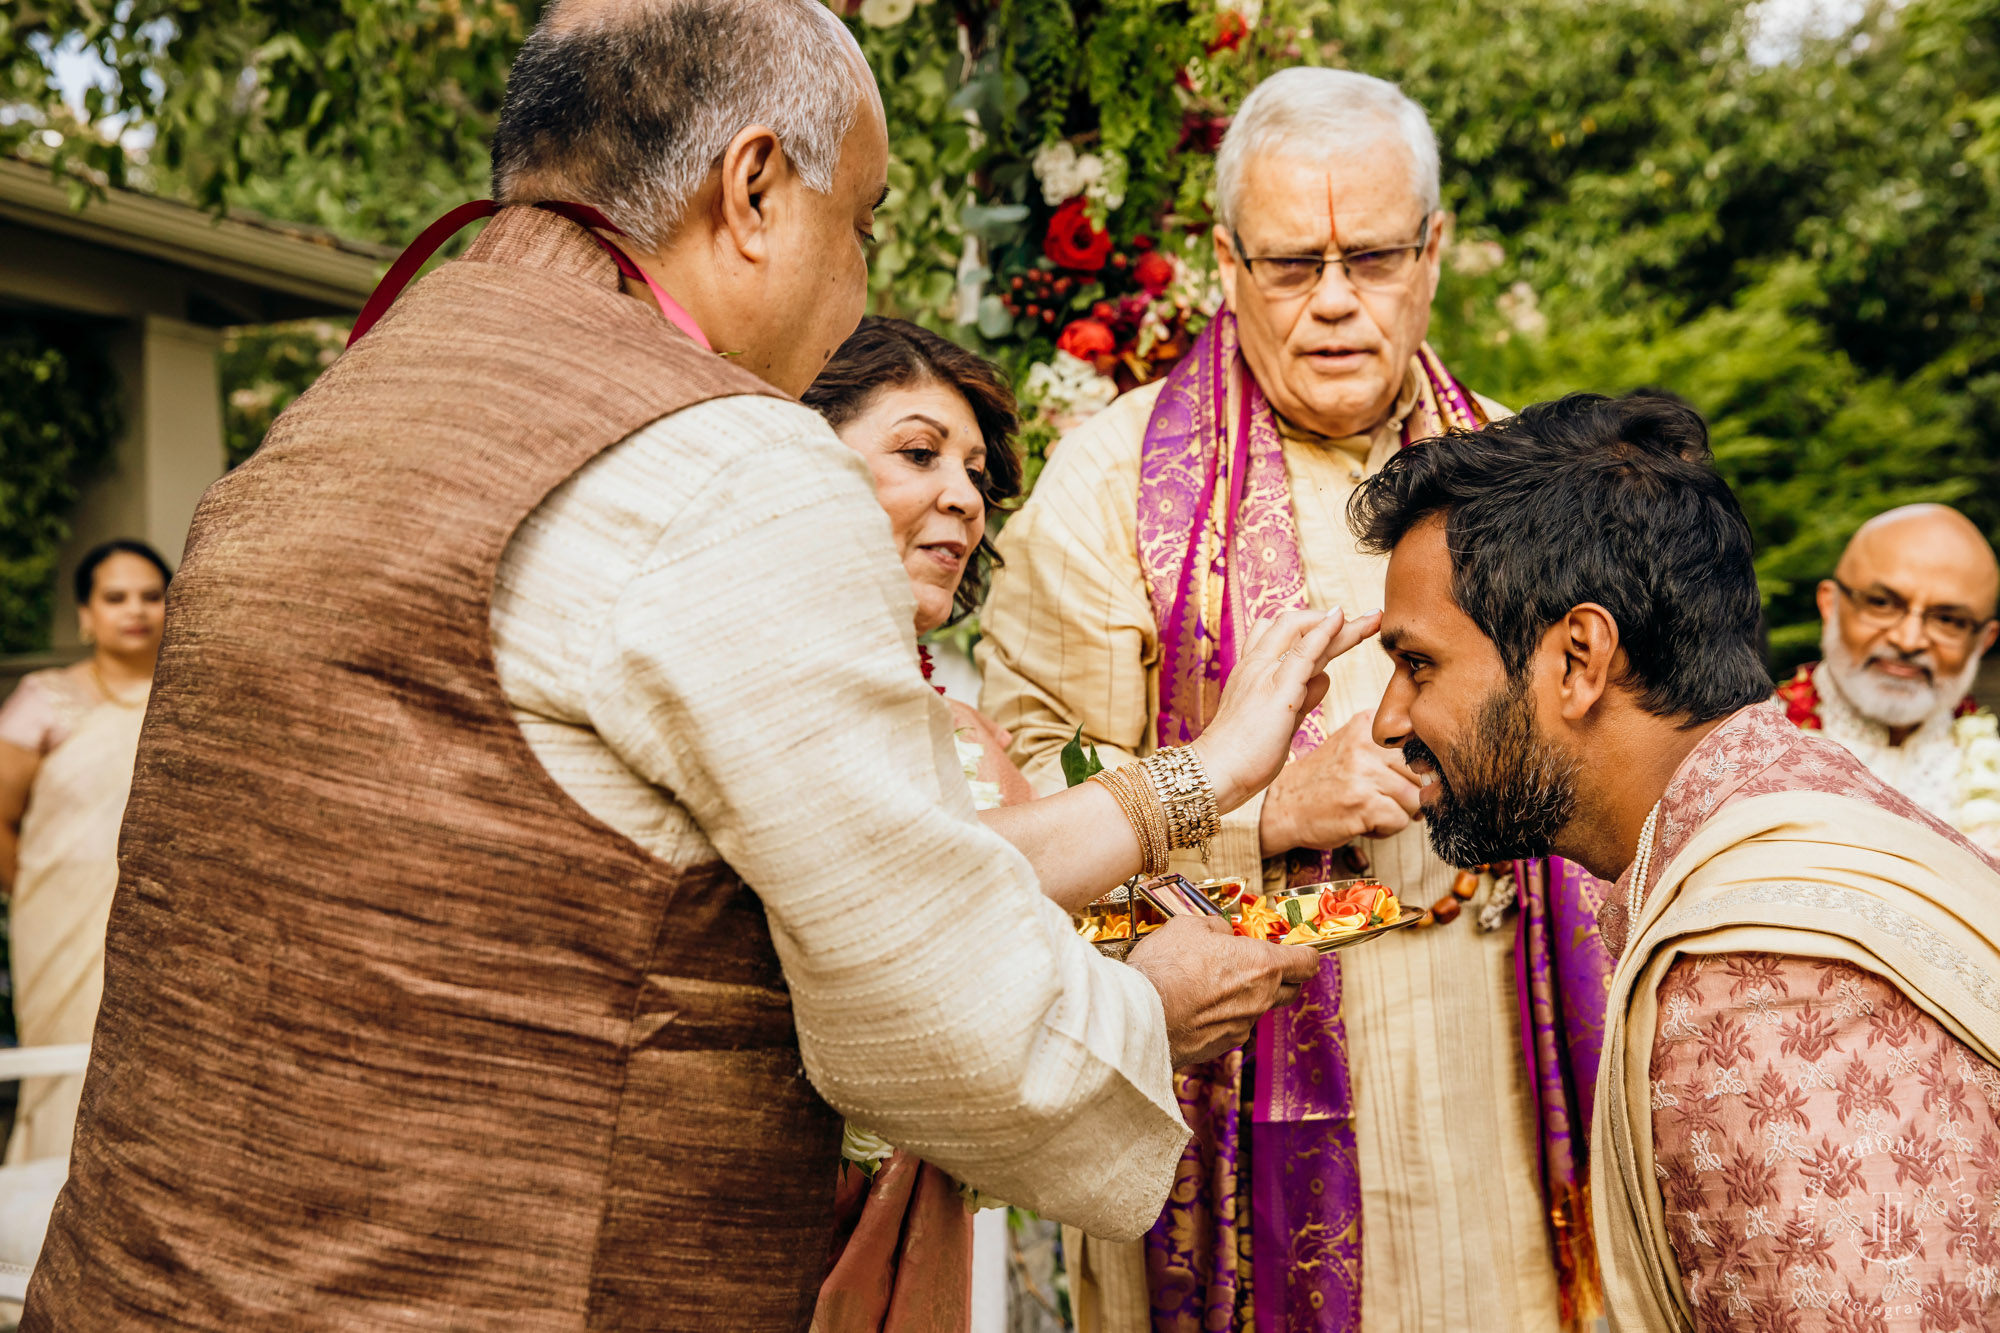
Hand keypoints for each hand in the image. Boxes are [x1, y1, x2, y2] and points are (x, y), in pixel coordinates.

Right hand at [1127, 916, 1320, 1066]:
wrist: (1140, 1015)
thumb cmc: (1166, 967)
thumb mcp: (1189, 926)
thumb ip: (1217, 928)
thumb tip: (1223, 934)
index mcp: (1262, 965)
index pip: (1307, 963)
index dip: (1305, 954)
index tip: (1297, 951)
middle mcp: (1261, 999)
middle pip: (1290, 989)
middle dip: (1281, 977)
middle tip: (1255, 964)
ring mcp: (1243, 1025)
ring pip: (1258, 1009)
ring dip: (1245, 997)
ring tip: (1211, 985)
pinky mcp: (1224, 1045)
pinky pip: (1234, 1026)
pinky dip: (1223, 1017)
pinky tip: (1197, 1007)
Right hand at [1190, 607, 1380, 813]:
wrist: (1216, 772)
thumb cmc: (1243, 753)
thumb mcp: (1280, 720)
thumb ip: (1302, 697)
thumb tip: (1323, 679)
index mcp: (1253, 671)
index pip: (1283, 636)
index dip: (1315, 628)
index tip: (1343, 626)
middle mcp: (1256, 665)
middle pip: (1295, 626)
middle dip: (1333, 619)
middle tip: (1370, 618)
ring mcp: (1265, 673)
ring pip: (1301, 632)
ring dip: (1341, 625)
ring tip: (1372, 619)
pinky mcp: (1279, 689)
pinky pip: (1304, 651)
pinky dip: (1325, 632)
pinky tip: (1342, 620)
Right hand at [1258, 708, 1422, 855]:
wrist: (1281, 806)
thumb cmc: (1320, 782)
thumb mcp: (1351, 749)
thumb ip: (1389, 752)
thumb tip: (1437, 777)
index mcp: (1367, 725)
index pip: (1419, 746)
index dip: (1413, 770)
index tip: (1397, 780)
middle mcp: (1367, 744)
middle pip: (1421, 774)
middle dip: (1407, 794)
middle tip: (1379, 799)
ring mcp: (1365, 773)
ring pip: (1415, 800)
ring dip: (1396, 813)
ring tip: (1368, 810)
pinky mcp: (1364, 803)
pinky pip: (1400, 821)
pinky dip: (1385, 829)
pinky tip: (1362, 822)